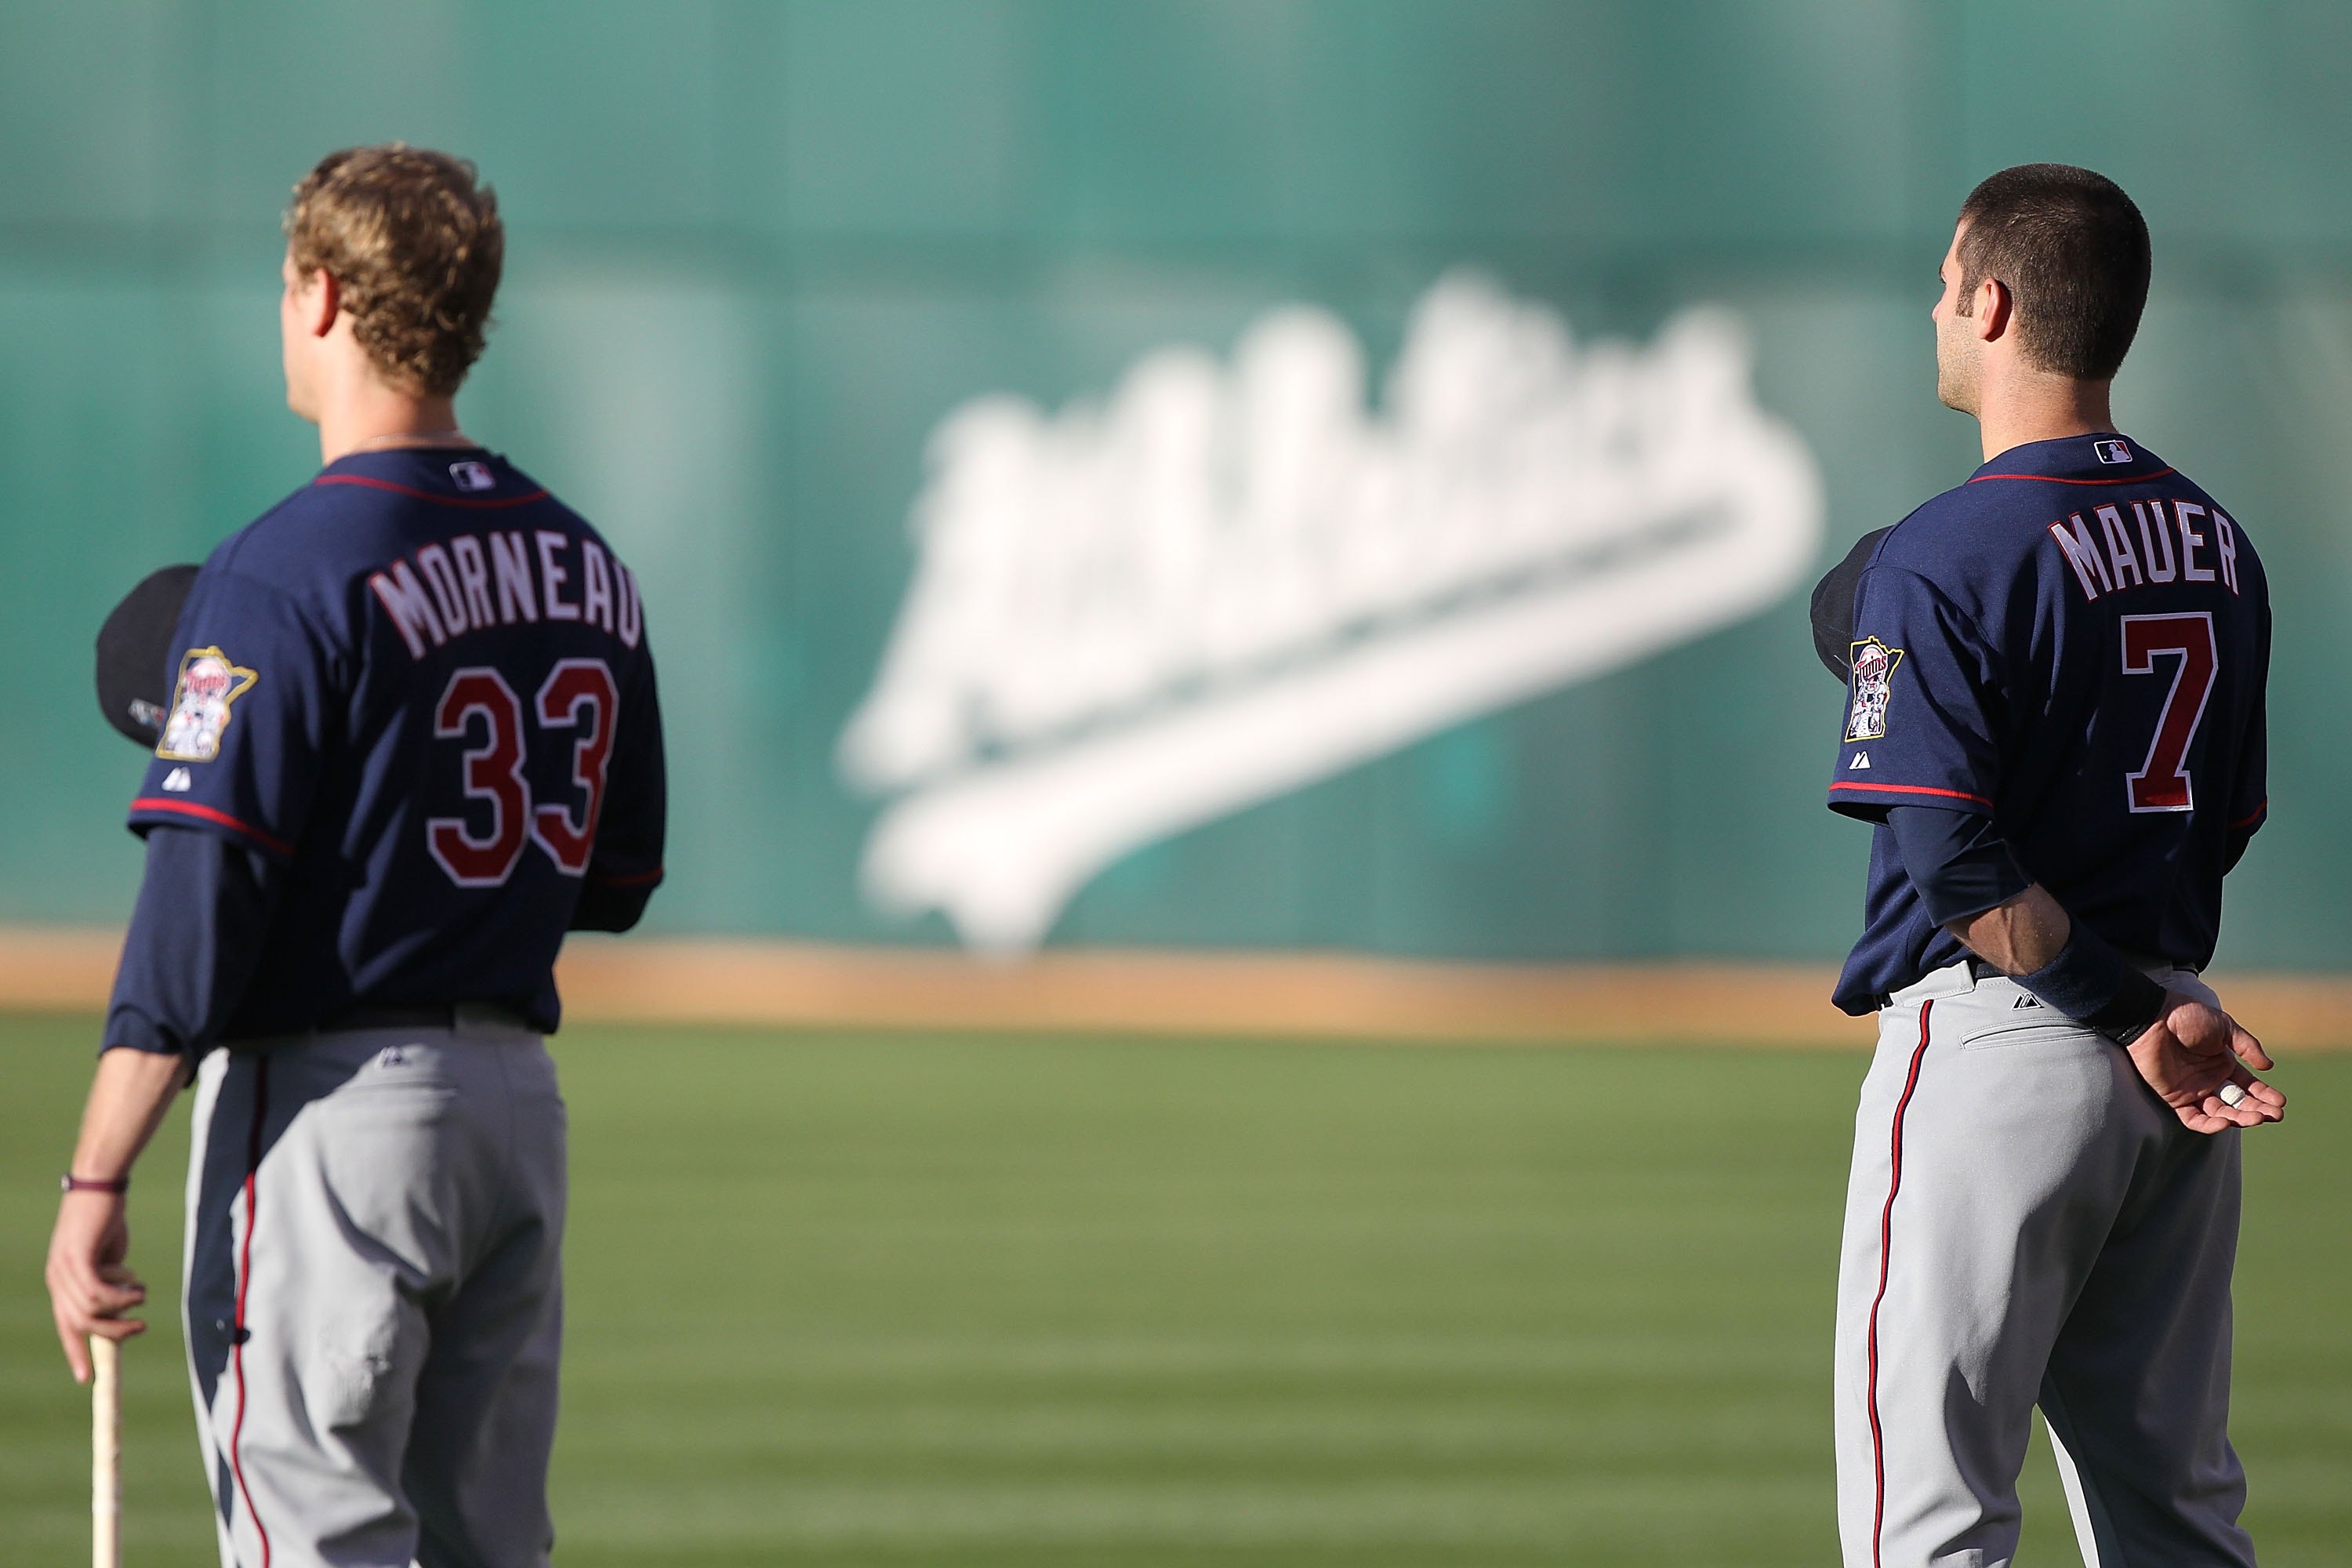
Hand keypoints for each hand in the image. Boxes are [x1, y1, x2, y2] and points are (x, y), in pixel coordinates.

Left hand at [46, 1190, 146, 1382]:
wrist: (100, 1188)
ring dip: (121, 1310)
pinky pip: (98, 1292)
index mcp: (61, 1283)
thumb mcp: (107, 1259)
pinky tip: (137, 1286)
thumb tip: (118, 1306)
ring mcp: (64, 1269)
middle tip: (139, 1328)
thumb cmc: (105, 1221)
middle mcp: (57, 1280)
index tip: (86, 1378)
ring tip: (142, 1298)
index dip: (75, 1352)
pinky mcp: (78, 1258)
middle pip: (79, 1324)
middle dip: (111, 1334)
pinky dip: (121, 1295)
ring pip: (90, 1310)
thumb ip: (109, 1282)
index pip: (65, 1325)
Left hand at [2124, 992, 2284, 1133]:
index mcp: (2222, 1063)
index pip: (2248, 1086)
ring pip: (2219, 1113)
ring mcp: (2192, 1090)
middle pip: (2237, 1103)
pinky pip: (2192, 1118)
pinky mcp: (2174, 1097)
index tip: (2280, 1102)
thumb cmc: (2187, 1017)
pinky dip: (2208, 1125)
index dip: (2264, 1095)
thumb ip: (2246, 1046)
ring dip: (2239, 1119)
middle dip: (2257, 1110)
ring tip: (2257, 1118)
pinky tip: (2226, 1123)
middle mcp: (2209, 1079)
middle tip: (2275, 1115)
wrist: (2153, 1017)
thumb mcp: (2224, 1026)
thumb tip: (2268, 1067)